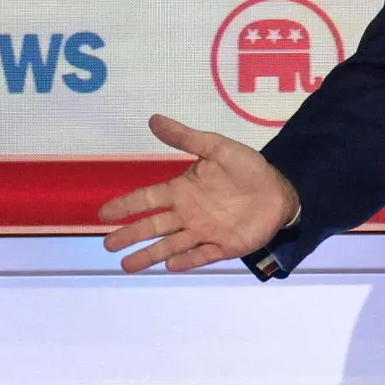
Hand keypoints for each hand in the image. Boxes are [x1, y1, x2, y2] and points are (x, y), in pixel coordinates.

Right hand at [99, 114, 299, 273]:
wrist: (280, 189)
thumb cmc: (247, 169)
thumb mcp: (217, 148)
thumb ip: (186, 137)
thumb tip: (154, 119)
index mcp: (182, 191)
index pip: (148, 199)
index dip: (126, 205)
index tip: (104, 213)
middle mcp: (188, 214)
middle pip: (153, 226)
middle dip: (131, 235)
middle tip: (108, 244)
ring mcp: (204, 232)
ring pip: (170, 245)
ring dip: (149, 255)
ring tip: (127, 265)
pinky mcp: (223, 246)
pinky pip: (201, 255)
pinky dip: (187, 261)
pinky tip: (171, 265)